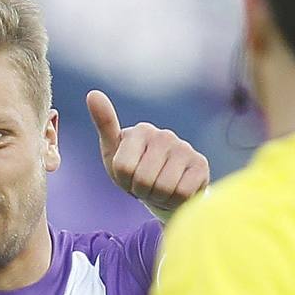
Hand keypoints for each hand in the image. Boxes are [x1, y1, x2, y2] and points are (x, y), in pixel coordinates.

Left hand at [87, 90, 208, 215]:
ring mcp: (184, 148)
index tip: (129, 178)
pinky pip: (182, 193)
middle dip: (141, 191)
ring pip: (162, 188)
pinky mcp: (201, 164)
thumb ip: (104, 124)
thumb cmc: (135, 171)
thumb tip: (93, 94)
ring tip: (159, 190)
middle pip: (142, 180)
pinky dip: (175, 201)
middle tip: (146, 187)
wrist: (167, 190)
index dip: (124, 182)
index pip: (123, 168)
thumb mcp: (114, 153)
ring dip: (158, 198)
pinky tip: (175, 192)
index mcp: (140, 130)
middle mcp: (164, 135)